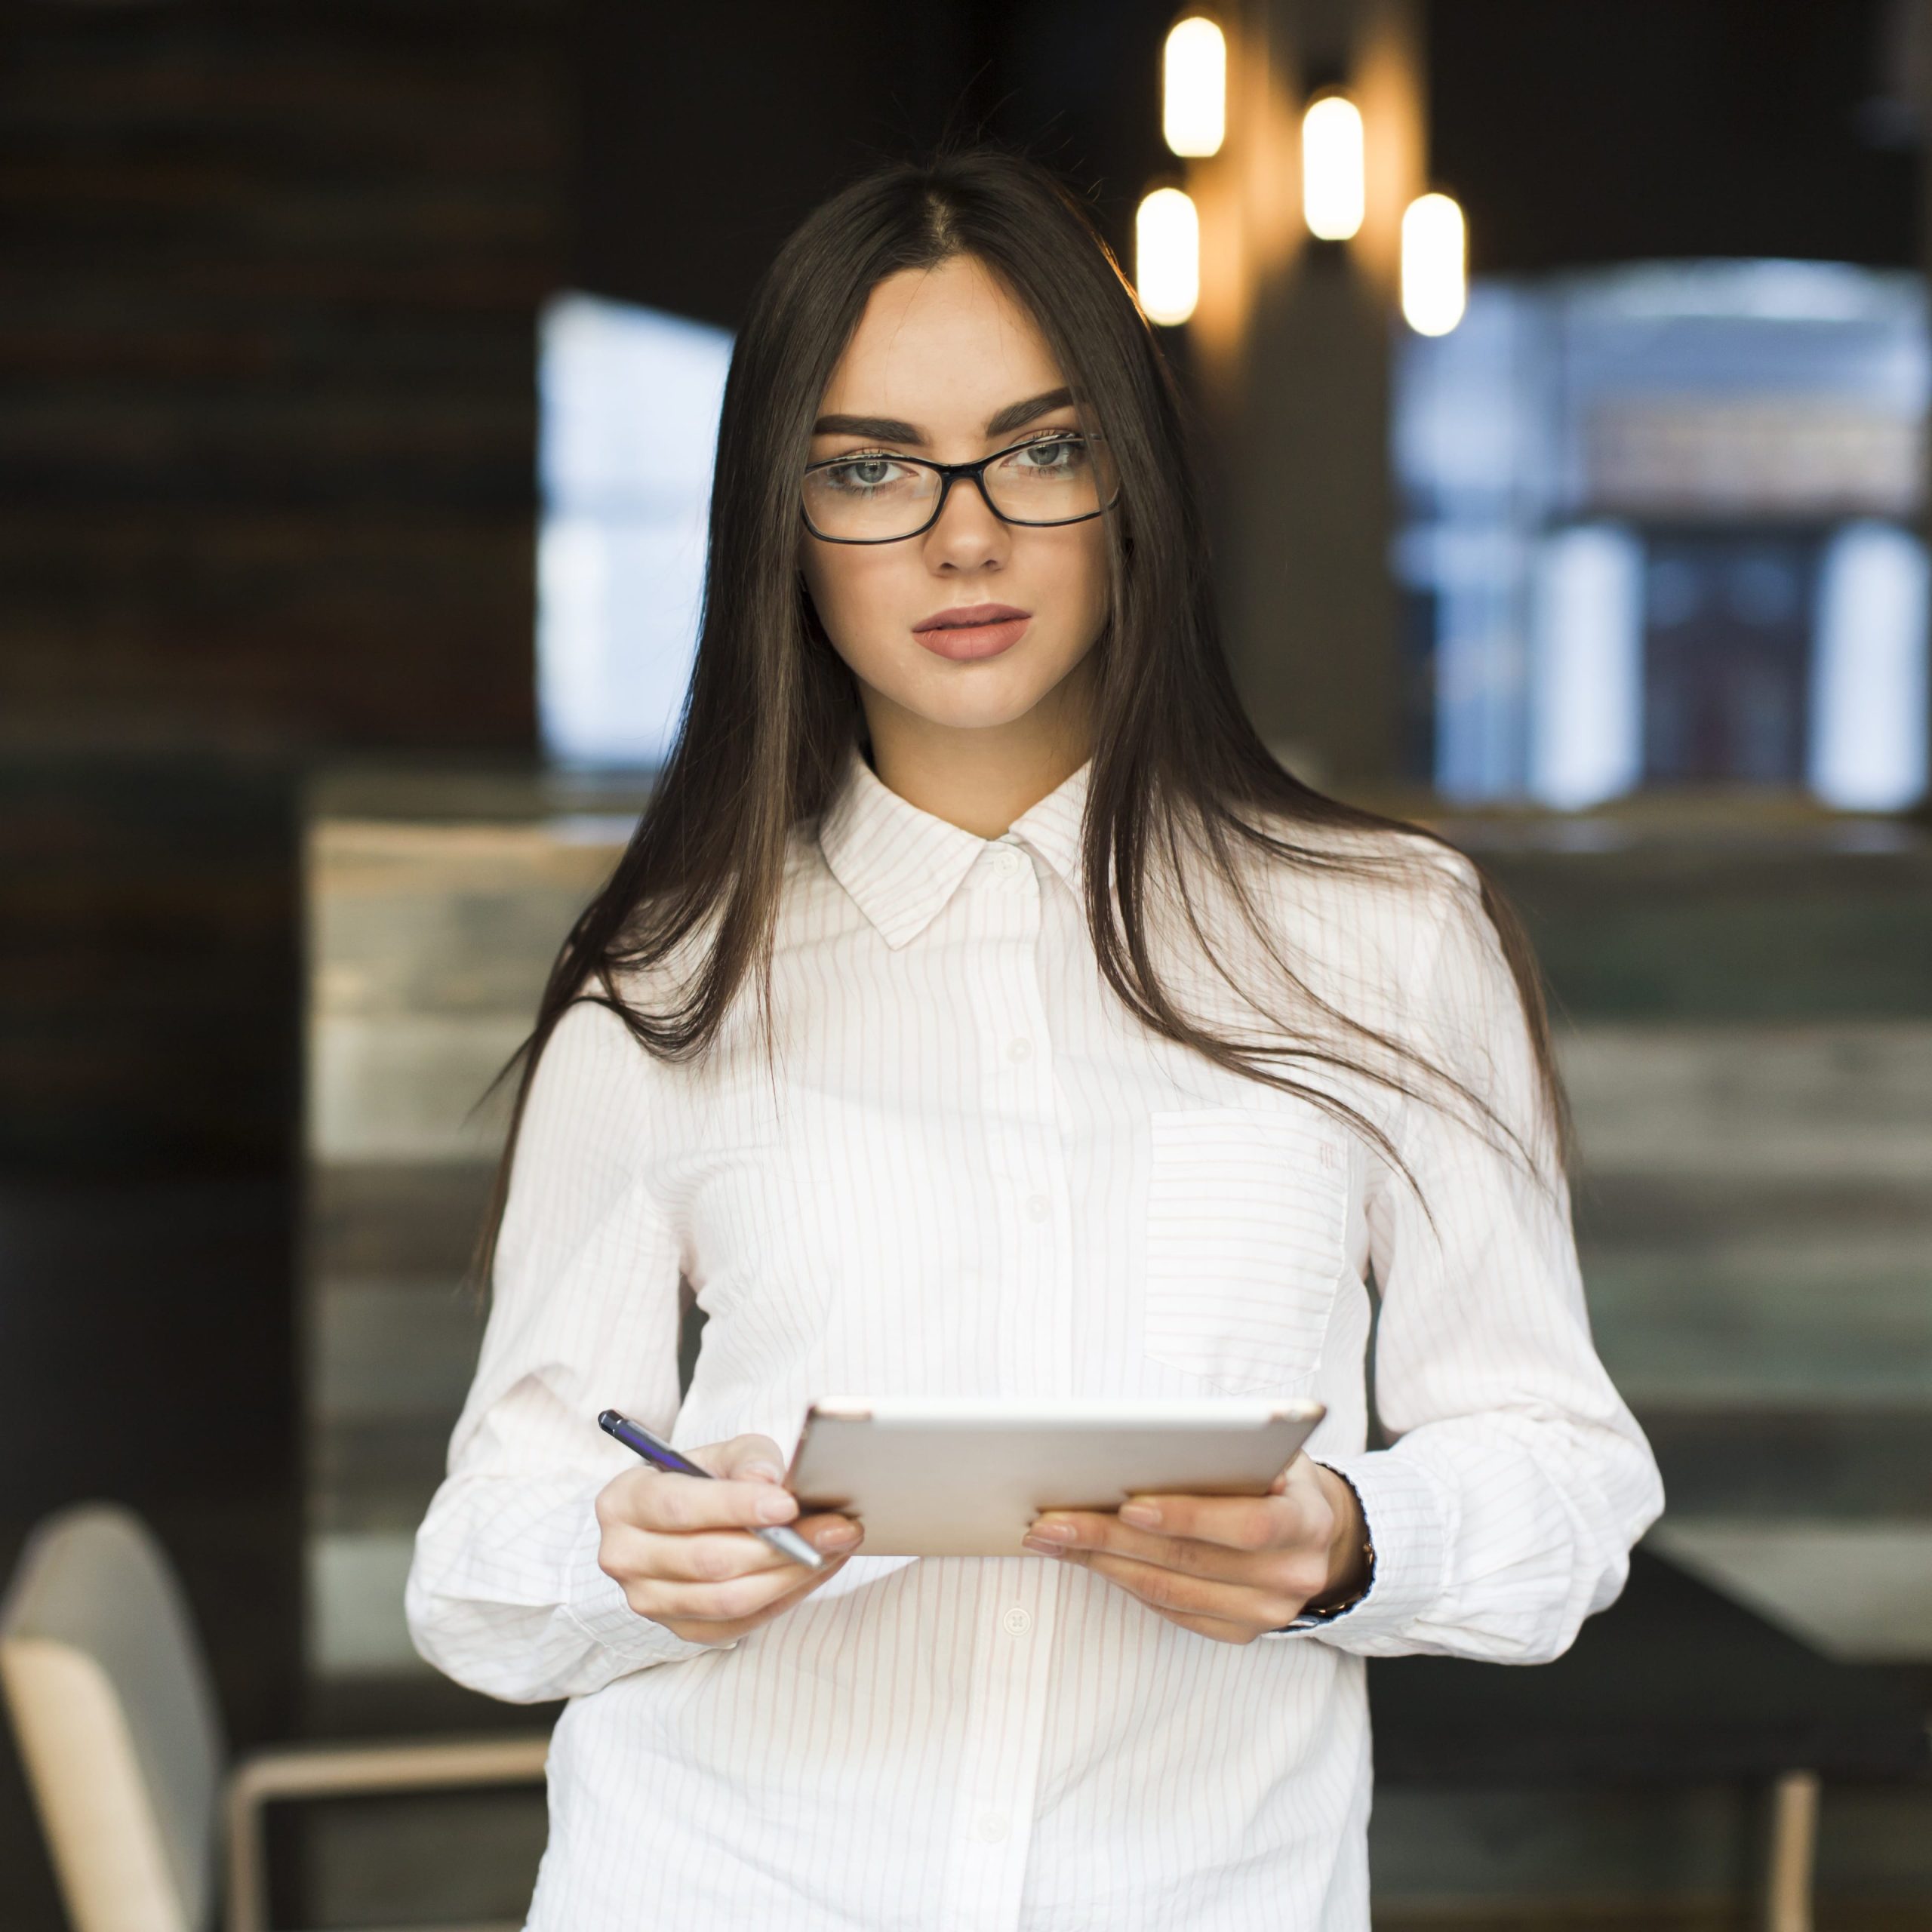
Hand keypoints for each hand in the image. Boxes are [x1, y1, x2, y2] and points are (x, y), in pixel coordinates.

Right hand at [595, 1432, 862, 1643]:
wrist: (674, 1523)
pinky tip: (820, 1568)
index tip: (788, 1503)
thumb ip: (746, 1459)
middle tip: (836, 1527)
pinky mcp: (681, 1630)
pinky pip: (741, 1623)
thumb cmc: (699, 1481)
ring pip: (728, 1599)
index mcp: (624, 1502)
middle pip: (708, 1561)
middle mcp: (625, 1557)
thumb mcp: (718, 1453)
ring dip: (792, 1575)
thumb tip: (766, 1481)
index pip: (680, 1507)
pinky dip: (787, 1597)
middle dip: (781, 1545)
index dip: (736, 1506)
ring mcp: (649, 1601)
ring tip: (837, 1546)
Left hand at [1020, 1454, 1366, 1644]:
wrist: (1314, 1530)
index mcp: (1307, 1522)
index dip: (1187, 1516)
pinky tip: (1089, 1560)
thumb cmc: (1277, 1476)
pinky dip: (1125, 1583)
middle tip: (1054, 1521)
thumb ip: (1230, 1452)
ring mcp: (1268, 1613)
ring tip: (1054, 1539)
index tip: (1128, 1505)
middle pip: (1191, 1561)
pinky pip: (1172, 1610)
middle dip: (1113, 1539)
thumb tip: (1148, 1445)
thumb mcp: (1270, 1452)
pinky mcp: (1240, 1632)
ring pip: (1171, 1591)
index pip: (1247, 1525)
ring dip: (1104, 1564)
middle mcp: (1293, 1575)